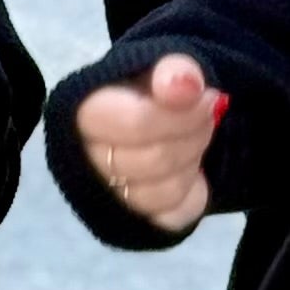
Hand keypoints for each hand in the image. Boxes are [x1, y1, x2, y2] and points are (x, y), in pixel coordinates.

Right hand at [74, 53, 226, 231]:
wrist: (150, 116)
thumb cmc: (150, 91)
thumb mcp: (163, 67)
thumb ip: (174, 69)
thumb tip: (186, 86)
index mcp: (82, 115)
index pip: (137, 123)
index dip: (182, 114)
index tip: (207, 97)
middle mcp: (85, 161)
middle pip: (154, 159)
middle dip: (194, 135)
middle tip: (207, 116)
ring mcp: (106, 197)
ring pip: (164, 192)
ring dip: (193, 160)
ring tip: (195, 139)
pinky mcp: (133, 221)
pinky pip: (173, 216)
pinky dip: (193, 192)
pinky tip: (188, 170)